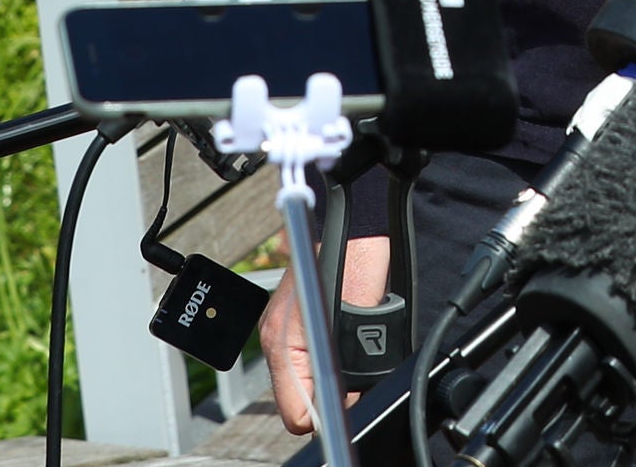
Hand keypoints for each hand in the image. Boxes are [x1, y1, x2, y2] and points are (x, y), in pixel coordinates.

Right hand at [264, 232, 392, 434]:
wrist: (354, 221)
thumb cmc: (356, 259)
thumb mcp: (359, 322)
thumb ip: (344, 371)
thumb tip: (344, 406)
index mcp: (282, 344)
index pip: (296, 412)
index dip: (327, 413)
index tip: (349, 402)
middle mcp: (277, 337)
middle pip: (301, 396)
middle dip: (330, 393)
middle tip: (357, 371)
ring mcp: (285, 326)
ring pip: (308, 376)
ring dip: (332, 373)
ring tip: (356, 346)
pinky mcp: (297, 317)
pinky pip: (311, 353)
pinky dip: (330, 355)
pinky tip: (348, 335)